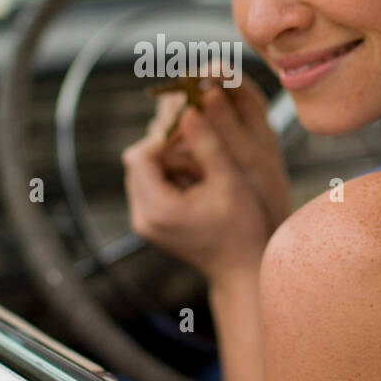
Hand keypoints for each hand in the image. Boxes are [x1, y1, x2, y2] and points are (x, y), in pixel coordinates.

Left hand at [122, 74, 290, 283]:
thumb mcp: (229, 182)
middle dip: (168, 150)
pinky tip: (199, 184)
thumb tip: (188, 110)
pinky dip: (172, 177)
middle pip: (138, 162)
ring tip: (204, 173)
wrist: (241, 270)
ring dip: (172, 163)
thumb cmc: (242, 230)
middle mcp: (142, 217)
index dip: (162, 138)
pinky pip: (152, 185)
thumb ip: (207, 145)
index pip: (139, 156)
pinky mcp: (151, 222)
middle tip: (202, 152)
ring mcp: (144, 222)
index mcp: (157, 209)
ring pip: (145, 171)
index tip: (192, 133)